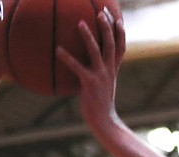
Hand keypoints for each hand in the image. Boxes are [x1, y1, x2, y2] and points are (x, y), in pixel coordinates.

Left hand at [57, 8, 124, 129]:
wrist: (104, 122)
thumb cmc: (101, 107)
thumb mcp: (104, 88)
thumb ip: (101, 76)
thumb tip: (90, 71)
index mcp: (113, 70)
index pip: (121, 47)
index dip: (121, 33)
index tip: (118, 19)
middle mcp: (109, 70)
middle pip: (111, 43)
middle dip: (107, 26)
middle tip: (101, 12)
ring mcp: (100, 76)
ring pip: (96, 50)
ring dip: (88, 36)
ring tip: (80, 23)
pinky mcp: (90, 83)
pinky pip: (77, 67)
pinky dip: (67, 58)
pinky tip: (58, 50)